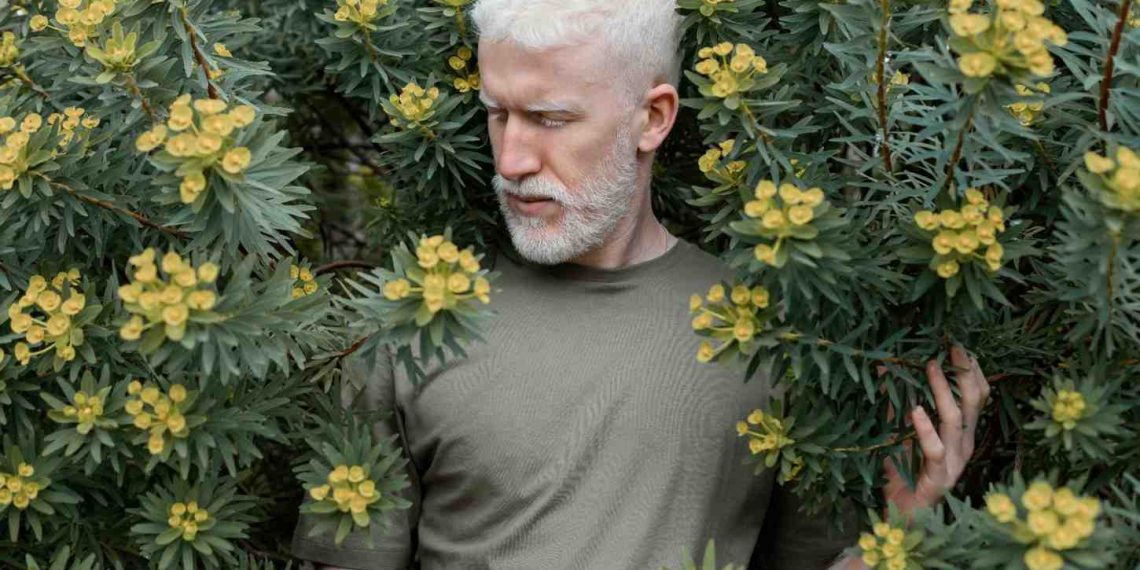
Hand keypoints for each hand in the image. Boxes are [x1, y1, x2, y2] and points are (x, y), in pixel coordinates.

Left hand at [880, 343, 990, 519]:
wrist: (900, 515)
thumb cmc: (903, 472)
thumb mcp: (899, 431)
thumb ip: (896, 402)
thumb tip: (885, 366)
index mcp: (961, 433)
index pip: (978, 396)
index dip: (973, 370)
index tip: (959, 345)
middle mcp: (963, 445)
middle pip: (974, 403)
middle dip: (965, 372)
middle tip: (951, 347)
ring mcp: (954, 462)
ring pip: (956, 420)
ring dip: (942, 391)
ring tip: (930, 367)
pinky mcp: (939, 478)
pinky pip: (935, 450)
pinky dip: (925, 428)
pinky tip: (915, 410)